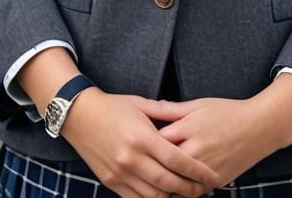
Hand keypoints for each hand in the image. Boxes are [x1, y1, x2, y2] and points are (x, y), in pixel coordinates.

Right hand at [61, 89, 220, 197]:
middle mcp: (131, 158)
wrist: (79, 116)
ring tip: (187, 192)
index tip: (212, 175)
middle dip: (190, 188)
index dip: (197, 170)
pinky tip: (164, 195)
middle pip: (168, 182)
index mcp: (142, 137)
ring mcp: (120, 173)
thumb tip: (183, 112)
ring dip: (173, 196)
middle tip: (205, 189)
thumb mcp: (139, 103)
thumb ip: (163, 111)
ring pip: (154, 195)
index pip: (176, 160)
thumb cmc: (112, 106)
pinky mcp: (111, 182)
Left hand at [134, 97, 280, 188]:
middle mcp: (194, 152)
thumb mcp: (198, 105)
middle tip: (138, 166)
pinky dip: (181, 191)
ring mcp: (204, 170)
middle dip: (150, 167)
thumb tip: (150, 108)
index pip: (155, 142)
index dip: (145, 143)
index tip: (136, 142)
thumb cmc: (227, 112)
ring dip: (163, 183)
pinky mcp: (214, 182)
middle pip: (162, 166)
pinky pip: (191, 192)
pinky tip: (172, 186)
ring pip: (175, 184)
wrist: (258, 127)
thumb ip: (172, 110)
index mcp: (187, 130)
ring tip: (151, 178)